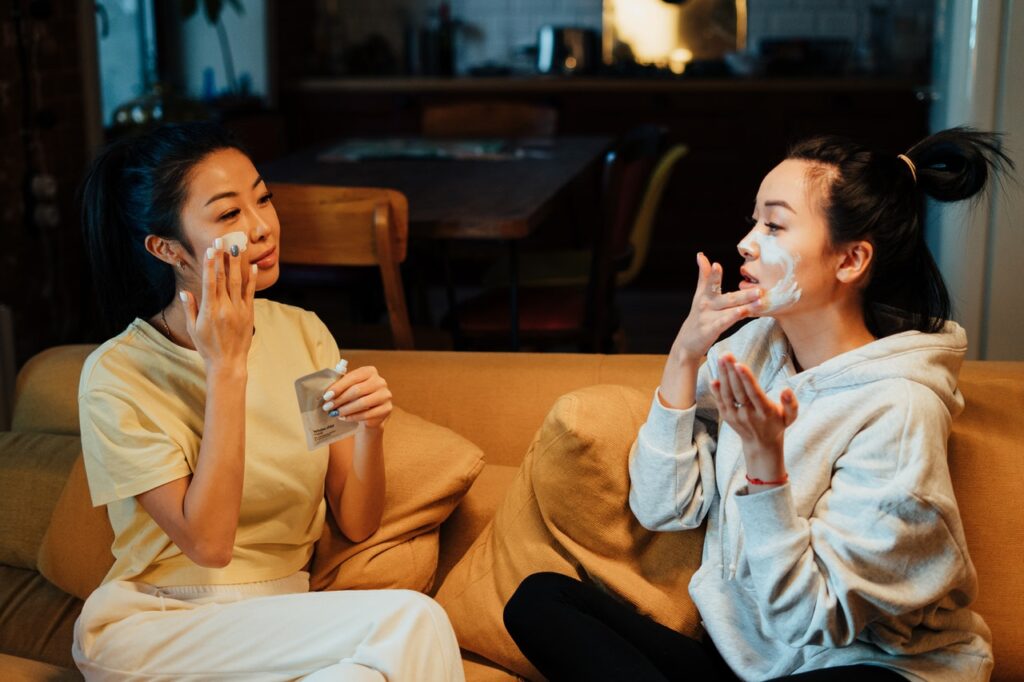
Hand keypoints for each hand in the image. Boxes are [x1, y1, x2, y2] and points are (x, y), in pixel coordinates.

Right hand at [180, 238, 256, 373]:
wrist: (228, 362)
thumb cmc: (207, 346)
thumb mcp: (193, 328)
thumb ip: (190, 308)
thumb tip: (185, 292)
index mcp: (209, 310)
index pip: (210, 282)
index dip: (210, 264)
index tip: (210, 249)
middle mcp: (225, 307)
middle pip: (224, 277)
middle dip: (223, 257)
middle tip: (222, 240)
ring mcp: (238, 310)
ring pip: (238, 282)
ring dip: (238, 263)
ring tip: (238, 246)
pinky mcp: (249, 313)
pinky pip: (250, 293)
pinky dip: (252, 279)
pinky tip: (253, 266)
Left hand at [321, 365, 392, 429]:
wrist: (373, 411)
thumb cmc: (358, 396)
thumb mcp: (351, 387)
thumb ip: (341, 385)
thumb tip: (327, 393)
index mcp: (370, 371)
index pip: (352, 377)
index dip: (338, 387)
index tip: (326, 396)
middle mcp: (380, 381)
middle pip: (356, 390)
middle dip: (340, 399)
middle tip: (328, 407)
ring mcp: (385, 395)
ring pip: (362, 403)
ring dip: (345, 409)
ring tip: (334, 413)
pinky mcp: (387, 408)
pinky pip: (367, 414)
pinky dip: (353, 417)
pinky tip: (344, 418)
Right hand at [671, 253, 762, 361]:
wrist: (686, 344)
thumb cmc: (698, 317)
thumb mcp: (699, 296)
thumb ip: (704, 276)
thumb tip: (701, 255)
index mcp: (704, 296)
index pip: (709, 283)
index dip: (712, 275)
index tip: (716, 265)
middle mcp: (705, 305)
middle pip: (727, 298)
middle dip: (743, 294)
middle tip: (759, 289)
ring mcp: (707, 318)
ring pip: (729, 310)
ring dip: (745, 305)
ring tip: (758, 299)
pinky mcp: (710, 330)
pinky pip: (724, 323)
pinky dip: (733, 317)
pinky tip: (744, 312)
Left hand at [710, 353, 797, 482]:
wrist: (761, 444)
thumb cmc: (776, 424)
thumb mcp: (790, 417)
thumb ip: (791, 404)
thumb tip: (786, 390)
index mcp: (764, 412)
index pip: (753, 393)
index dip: (746, 378)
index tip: (740, 364)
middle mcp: (748, 414)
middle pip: (738, 390)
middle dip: (732, 372)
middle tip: (727, 355)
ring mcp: (735, 416)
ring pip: (727, 394)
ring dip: (723, 376)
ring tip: (721, 359)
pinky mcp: (726, 416)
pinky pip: (720, 401)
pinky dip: (716, 390)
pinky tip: (714, 376)